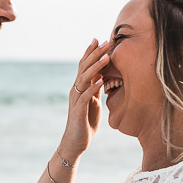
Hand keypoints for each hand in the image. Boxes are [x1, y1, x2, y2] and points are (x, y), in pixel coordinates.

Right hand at [60, 38, 111, 158]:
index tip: (99, 39)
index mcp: (79, 87)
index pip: (83, 65)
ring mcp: (76, 100)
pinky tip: (102, 80)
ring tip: (106, 58)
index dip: (90, 52)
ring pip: (84, 79)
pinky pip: (85, 97)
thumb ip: (95, 89)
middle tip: (106, 42)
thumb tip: (103, 76)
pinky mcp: (78, 111)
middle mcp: (75, 91)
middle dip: (95, 54)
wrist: (75, 142)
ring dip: (96, 67)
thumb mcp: (93, 102)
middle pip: (83, 68)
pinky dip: (93, 87)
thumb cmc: (85, 122)